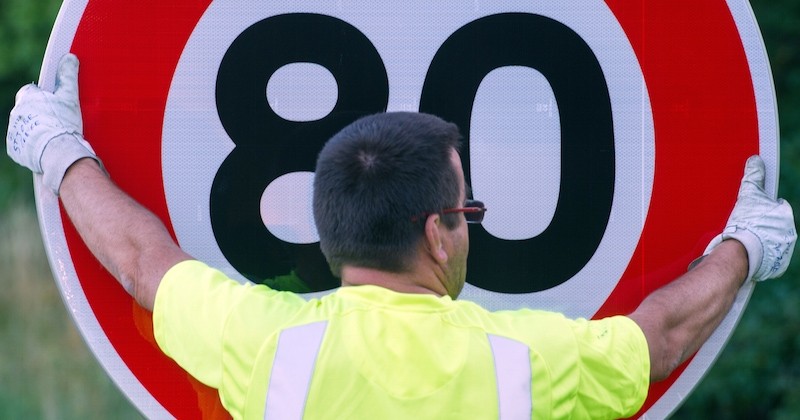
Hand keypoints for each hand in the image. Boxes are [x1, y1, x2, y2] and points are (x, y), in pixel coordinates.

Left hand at [6, 53, 99, 194]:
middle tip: (57, 123)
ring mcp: (14, 132)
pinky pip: (23, 145)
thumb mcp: (70, 97)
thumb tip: (69, 56)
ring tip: (54, 137)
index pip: (32, 92)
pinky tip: (47, 148)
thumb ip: (68, 76)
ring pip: (26, 127)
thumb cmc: (63, 123)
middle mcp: (16, 113)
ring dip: (36, 130)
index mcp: (27, 98)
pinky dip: (33, 146)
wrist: (57, 152)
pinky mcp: (14, 148)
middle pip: (28, 110)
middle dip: (40, 115)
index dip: (44, 97)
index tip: (54, 105)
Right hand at [703, 155, 795, 281]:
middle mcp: (789, 233)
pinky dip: (761, 256)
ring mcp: (784, 251)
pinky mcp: (777, 266)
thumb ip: (753, 177)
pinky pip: (770, 258)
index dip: (764, 207)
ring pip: (773, 242)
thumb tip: (756, 159)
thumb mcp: (748, 195)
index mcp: (785, 215)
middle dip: (764, 224)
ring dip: (762, 240)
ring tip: (746, 240)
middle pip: (775, 225)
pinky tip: (749, 252)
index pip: (777, 207)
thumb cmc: (747, 222)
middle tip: (747, 225)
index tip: (754, 211)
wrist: (743, 253)